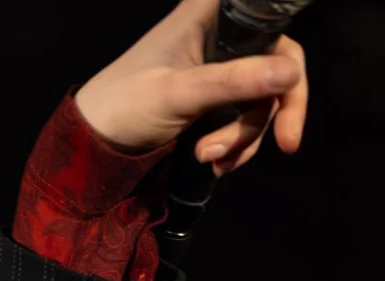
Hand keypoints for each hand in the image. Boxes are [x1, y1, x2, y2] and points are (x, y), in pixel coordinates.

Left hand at [76, 0, 308, 172]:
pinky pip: (243, 119)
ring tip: (210, 158)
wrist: (93, 144)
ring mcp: (218, 68)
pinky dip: (236, 144)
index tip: (290, 92)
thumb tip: (290, 74)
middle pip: (276, 64)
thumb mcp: (180, 94)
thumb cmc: (125, 104)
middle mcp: (220, 33)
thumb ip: (234, 82)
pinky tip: (214, 162)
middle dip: (271, 112)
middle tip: (284, 145)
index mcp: (211, 12)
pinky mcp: (213, 99)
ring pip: (260, 99)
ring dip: (245, 137)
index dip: (288, 58)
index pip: (273, 21)